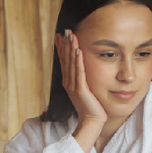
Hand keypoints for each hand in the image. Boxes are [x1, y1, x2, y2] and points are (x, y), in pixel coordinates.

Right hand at [55, 29, 107, 148]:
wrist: (92, 121)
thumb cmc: (91, 107)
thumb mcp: (84, 90)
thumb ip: (81, 79)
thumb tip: (82, 68)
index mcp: (68, 82)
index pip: (64, 61)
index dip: (61, 48)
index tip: (60, 35)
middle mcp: (69, 82)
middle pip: (65, 60)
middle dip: (64, 44)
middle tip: (64, 31)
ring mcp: (74, 86)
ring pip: (71, 64)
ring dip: (70, 48)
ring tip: (70, 35)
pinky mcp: (81, 90)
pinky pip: (79, 73)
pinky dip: (78, 61)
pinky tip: (78, 50)